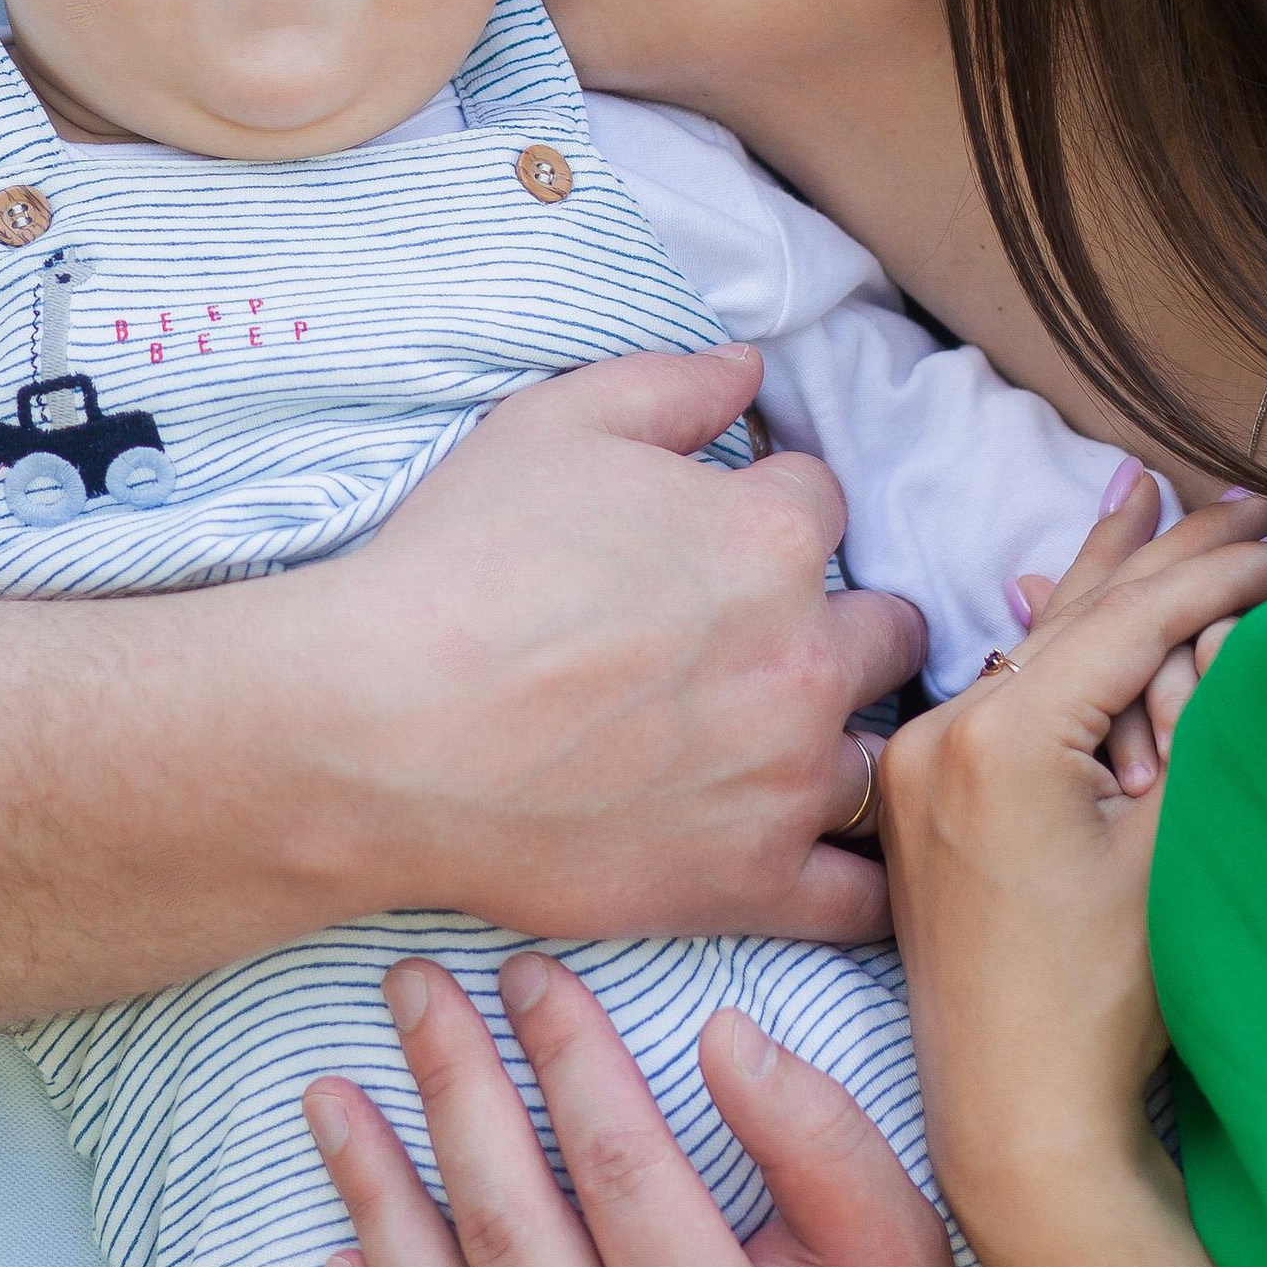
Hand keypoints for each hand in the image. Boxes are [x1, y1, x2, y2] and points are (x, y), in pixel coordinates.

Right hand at [301, 347, 919, 945]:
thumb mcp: (553, 426)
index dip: (772, 509)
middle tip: (759, 639)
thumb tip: (750, 369)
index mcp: (770, 538)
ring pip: (876, 754)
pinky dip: (861, 879)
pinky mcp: (750, 882)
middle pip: (886, 630)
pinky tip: (828, 852)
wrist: (380, 730)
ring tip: (772, 742)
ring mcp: (786, 779)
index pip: (823, 504)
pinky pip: (861, 898)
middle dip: (835, 622)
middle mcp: (803, 656)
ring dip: (837, 739)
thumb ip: (670, 386)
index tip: (723, 535)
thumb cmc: (457, 566)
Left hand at [307, 952, 1032, 1266]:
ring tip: (331, 1097)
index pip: (618, 1162)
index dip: (566, 1051)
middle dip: (451, 1086)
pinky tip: (339, 1261)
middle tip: (411, 987)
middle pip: (508, 1227)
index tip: (528, 970)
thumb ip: (817, 1136)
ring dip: (373, 1197)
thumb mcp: (905, 1253)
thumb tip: (719, 1030)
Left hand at [878, 479, 1266, 1241]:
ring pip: (1034, 647)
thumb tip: (1224, 620)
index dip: (1231, 571)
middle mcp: (940, 731)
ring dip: (1102, 583)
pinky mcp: (917, 801)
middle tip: (1244, 497)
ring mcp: (918, 765)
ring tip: (1141, 499)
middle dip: (1166, 550)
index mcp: (1001, 735)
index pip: (1136, 618)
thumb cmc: (1111, 1000)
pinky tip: (1054, 595)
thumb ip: (1202, 722)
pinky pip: (996, 694)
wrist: (1018, 1122)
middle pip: (1077, 613)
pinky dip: (1048, 648)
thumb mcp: (1181, 845)